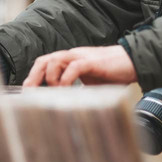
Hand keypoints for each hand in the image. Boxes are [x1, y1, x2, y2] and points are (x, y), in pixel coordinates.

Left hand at [22, 45, 136, 86]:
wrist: (133, 62)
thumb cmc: (113, 73)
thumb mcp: (91, 84)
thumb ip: (78, 90)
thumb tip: (67, 106)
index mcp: (70, 61)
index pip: (45, 63)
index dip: (34, 76)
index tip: (27, 93)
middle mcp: (73, 56)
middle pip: (45, 60)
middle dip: (34, 76)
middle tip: (29, 93)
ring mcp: (82, 57)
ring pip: (55, 59)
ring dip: (50, 77)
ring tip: (54, 91)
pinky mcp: (92, 61)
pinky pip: (74, 66)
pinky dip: (66, 78)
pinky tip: (66, 88)